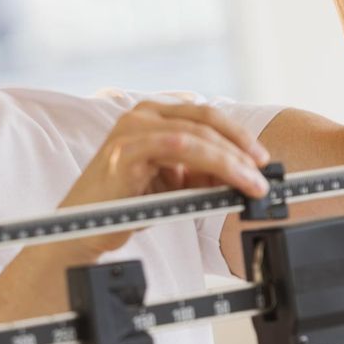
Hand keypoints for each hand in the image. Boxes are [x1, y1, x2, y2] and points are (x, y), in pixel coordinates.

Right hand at [58, 101, 269, 258]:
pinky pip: (179, 148)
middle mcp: (137, 115)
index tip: (261, 159)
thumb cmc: (122, 204)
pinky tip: (230, 182)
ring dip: (231, 160)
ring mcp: (130, 130)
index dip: (237, 134)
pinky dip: (212, 164)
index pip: (203, 115)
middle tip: (263, 172)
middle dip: (240, 145)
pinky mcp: (125, 151)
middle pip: (204, 119)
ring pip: (195, 134)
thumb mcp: (170, 182)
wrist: (80, 228)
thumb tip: (244, 171)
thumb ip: (201, 171)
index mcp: (148, 116)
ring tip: (252, 183)